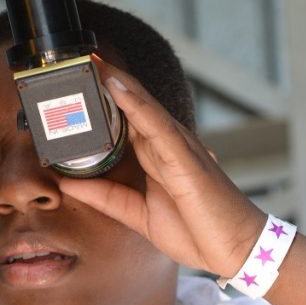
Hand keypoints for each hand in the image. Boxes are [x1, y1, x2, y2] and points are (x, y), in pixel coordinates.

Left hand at [57, 59, 266, 277]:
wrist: (237, 249)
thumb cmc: (197, 230)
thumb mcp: (138, 216)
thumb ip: (105, 199)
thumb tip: (67, 184)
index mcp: (156, 155)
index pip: (124, 116)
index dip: (100, 96)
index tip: (74, 77)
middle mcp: (167, 144)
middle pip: (133, 103)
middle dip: (106, 78)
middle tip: (76, 55)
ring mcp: (179, 148)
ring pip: (143, 106)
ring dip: (117, 82)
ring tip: (91, 60)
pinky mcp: (187, 160)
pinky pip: (158, 126)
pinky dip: (137, 104)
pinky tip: (117, 86)